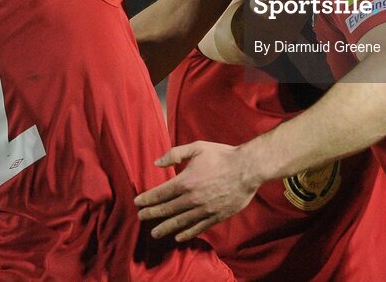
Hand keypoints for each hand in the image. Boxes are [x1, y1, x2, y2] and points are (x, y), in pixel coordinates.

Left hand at [135, 141, 261, 241]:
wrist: (248, 168)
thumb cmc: (222, 155)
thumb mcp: (198, 148)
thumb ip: (175, 154)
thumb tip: (157, 163)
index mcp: (185, 181)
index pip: (160, 194)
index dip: (147, 199)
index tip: (138, 202)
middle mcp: (192, 198)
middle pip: (167, 210)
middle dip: (152, 214)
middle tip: (141, 217)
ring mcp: (204, 209)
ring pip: (180, 222)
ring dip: (165, 228)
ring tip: (155, 233)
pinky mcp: (216, 216)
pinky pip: (198, 228)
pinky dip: (186, 233)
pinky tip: (178, 237)